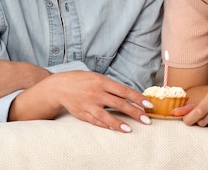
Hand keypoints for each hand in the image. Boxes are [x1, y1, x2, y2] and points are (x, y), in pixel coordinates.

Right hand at [9, 71, 153, 132]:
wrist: (59, 86)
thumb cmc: (82, 80)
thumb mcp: (98, 78)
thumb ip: (112, 87)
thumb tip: (130, 96)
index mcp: (102, 82)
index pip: (124, 91)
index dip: (137, 98)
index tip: (148, 105)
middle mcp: (96, 93)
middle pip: (119, 104)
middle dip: (134, 112)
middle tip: (146, 120)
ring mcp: (89, 104)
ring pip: (106, 116)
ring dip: (119, 123)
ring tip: (129, 129)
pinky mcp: (83, 114)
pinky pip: (96, 121)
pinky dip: (105, 125)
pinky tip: (114, 129)